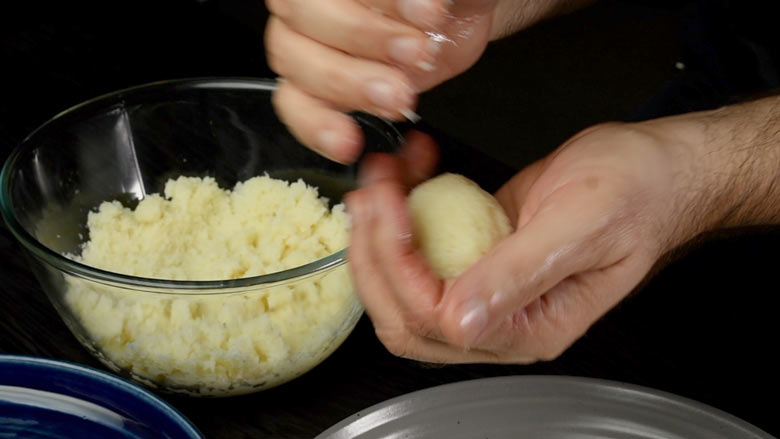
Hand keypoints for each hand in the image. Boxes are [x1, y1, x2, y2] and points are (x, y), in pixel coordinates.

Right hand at [264, 0, 499, 162]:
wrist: (453, 20)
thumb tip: (424, 6)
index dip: (378, 3)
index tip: (429, 14)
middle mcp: (309, 1)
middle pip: (303, 14)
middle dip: (364, 38)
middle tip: (418, 54)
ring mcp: (305, 42)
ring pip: (295, 61)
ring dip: (347, 85)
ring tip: (399, 98)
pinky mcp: (315, 86)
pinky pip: (295, 105)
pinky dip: (317, 126)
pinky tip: (347, 141)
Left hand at [346, 122, 705, 362]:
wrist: (653, 168)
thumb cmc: (636, 194)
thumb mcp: (581, 225)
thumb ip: (521, 274)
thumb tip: (464, 318)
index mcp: (532, 326)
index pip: (437, 319)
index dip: (399, 266)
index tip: (390, 206)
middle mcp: (502, 317)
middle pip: (404, 312)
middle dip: (374, 254)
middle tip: (372, 192)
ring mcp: (485, 286)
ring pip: (403, 282)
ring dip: (380, 232)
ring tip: (385, 176)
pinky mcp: (476, 253)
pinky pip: (421, 246)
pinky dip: (403, 209)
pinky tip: (411, 170)